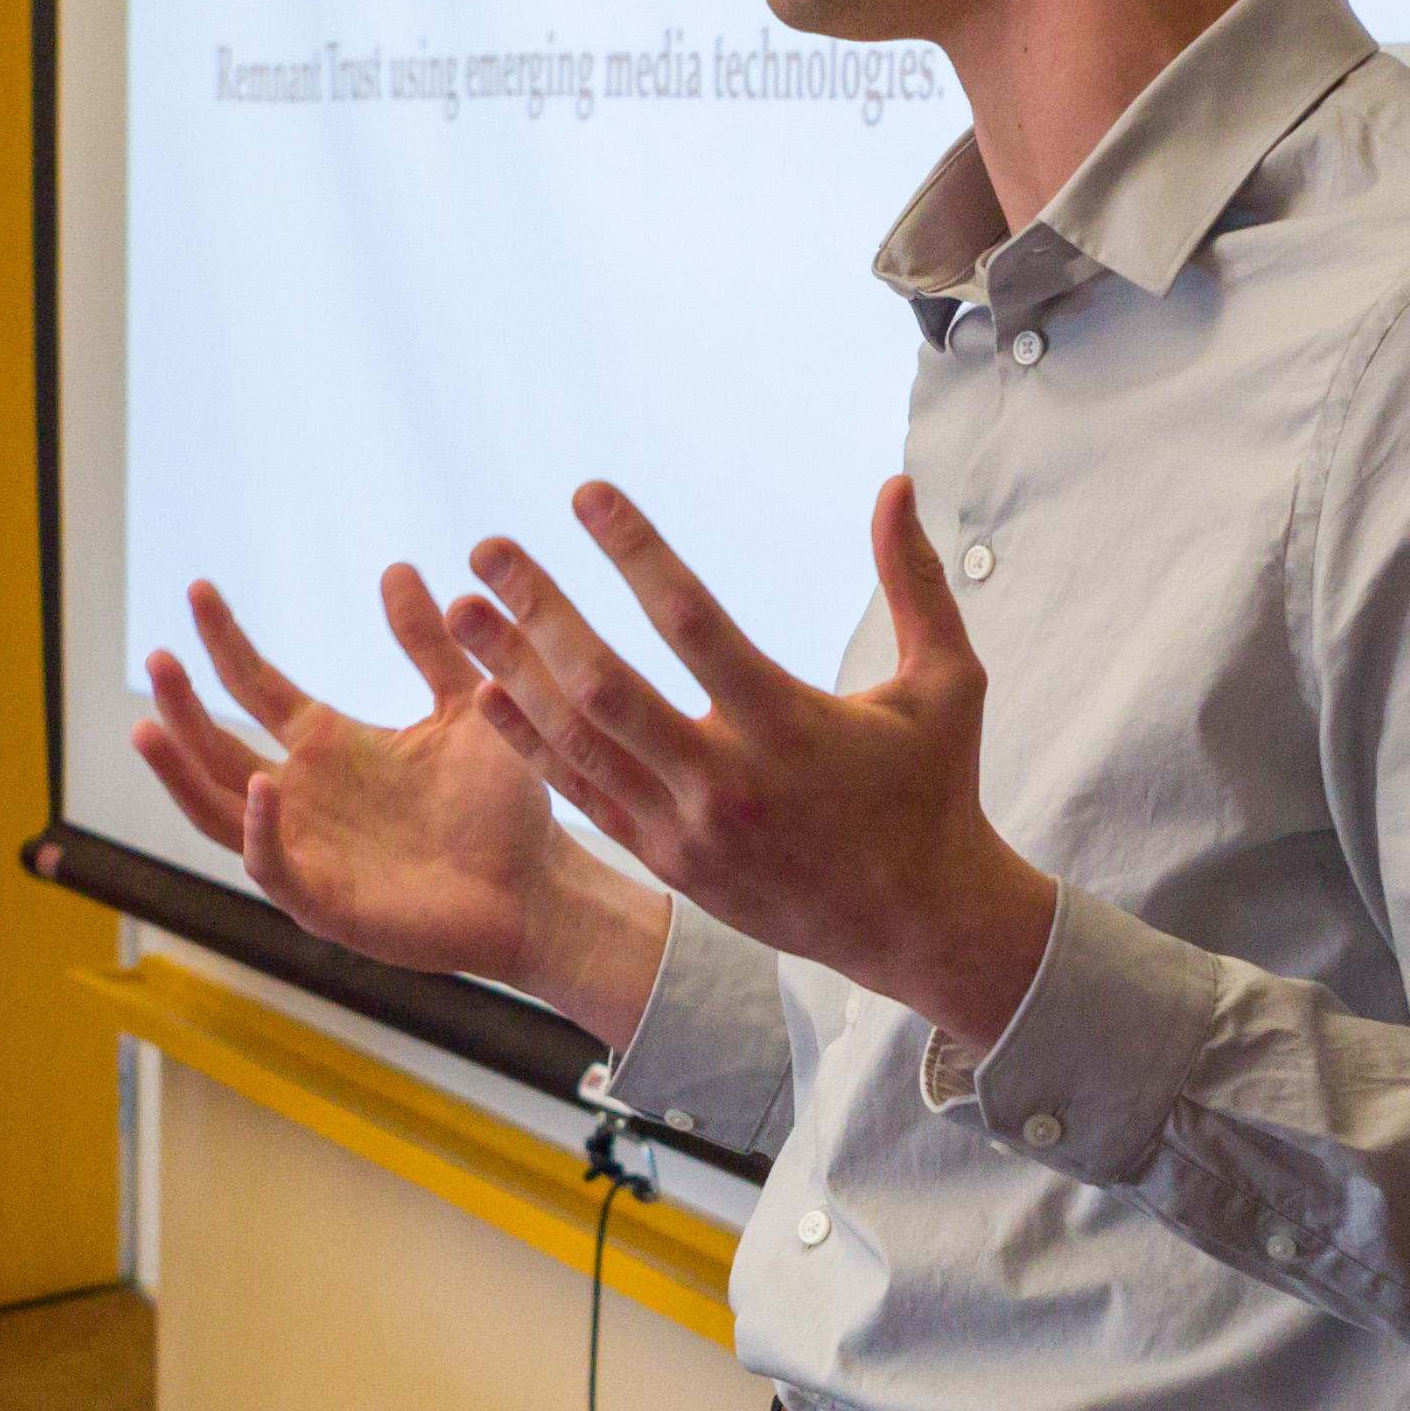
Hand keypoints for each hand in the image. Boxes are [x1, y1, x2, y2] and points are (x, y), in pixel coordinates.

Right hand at [134, 571, 668, 1039]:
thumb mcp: (464, 704)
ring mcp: (307, 851)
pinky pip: (275, 866)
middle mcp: (303, 796)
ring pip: (218, 810)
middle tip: (158, 657)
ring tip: (147, 727)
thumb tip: (395, 568)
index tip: (199, 589)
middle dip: (183, 706)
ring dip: (181, 772)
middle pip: (217, 748)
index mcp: (328, 747)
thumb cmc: (503, 805)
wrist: (538, 886)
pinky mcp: (325, 903)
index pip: (256, 687)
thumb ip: (428, 643)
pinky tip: (262, 786)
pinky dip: (261, 831)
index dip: (225, 641)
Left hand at [446, 476, 1059, 1047]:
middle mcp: (727, 782)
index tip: (586, 495)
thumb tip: (893, 485)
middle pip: (607, 684)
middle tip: (489, 547)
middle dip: (539, 610)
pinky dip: (531, 745)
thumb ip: (916, 583)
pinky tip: (488, 694)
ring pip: (580, 744)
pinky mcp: (669, 863)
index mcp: (790, 726)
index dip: (634, 551)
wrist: (916, 925)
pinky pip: (583, 796)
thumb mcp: (948, 683)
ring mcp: (688, 830)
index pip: (692, 621)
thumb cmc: (934, 791)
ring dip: (513, 672)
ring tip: (462, 610)